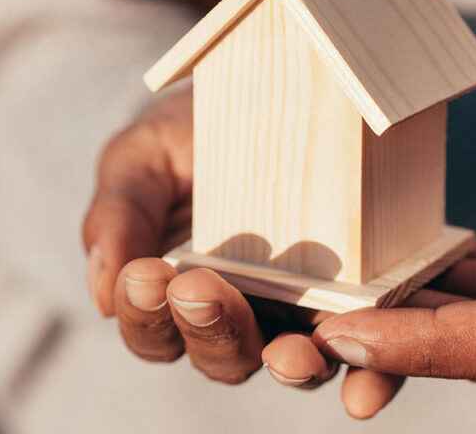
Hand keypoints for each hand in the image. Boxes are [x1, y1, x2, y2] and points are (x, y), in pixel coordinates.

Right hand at [82, 88, 403, 417]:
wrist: (277, 90)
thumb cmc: (196, 132)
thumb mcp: (145, 157)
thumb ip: (119, 214)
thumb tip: (103, 294)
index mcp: (181, 297)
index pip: (154, 332)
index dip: (145, 315)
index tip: (145, 275)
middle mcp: (244, 317)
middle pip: (222, 357)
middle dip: (211, 330)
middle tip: (200, 290)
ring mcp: (306, 313)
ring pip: (295, 363)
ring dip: (292, 365)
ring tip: (292, 353)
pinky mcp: (366, 300)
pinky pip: (372, 348)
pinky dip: (372, 375)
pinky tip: (368, 384)